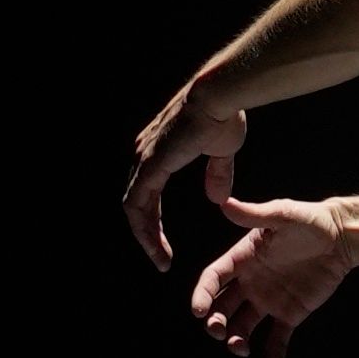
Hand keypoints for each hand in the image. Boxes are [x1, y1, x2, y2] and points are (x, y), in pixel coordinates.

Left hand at [122, 76, 249, 268]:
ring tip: (160, 260)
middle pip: (138, 203)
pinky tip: (155, 246)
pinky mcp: (150, 166)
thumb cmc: (224, 115)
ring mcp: (145, 160)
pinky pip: (137, 205)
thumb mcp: (223, 152)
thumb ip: (217, 175)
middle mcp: (145, 155)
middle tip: (162, 258)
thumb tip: (216, 199)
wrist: (220, 97)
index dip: (155, 220)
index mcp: (159, 151)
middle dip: (148, 234)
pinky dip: (144, 228)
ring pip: (134, 208)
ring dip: (145, 237)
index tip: (166, 244)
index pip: (148, 192)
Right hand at [189, 177, 350, 357]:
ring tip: (242, 349)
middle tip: (219, 332)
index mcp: (242, 258)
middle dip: (215, 323)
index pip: (213, 279)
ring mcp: (268, 300)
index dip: (202, 295)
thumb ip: (254, 215)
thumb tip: (224, 203)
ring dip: (237, 341)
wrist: (341, 237)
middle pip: (222, 308)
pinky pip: (277, 340)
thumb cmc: (310, 220)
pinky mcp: (289, 314)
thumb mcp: (282, 215)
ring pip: (243, 327)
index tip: (198, 311)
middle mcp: (250, 282)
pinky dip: (274, 357)